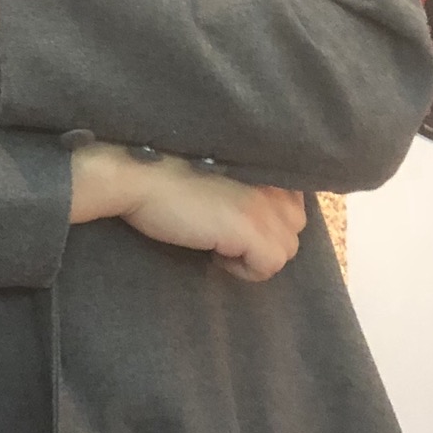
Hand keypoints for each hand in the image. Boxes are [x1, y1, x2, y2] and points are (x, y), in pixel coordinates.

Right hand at [70, 143, 305, 282]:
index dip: (266, 216)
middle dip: (265, 238)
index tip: (234, 218)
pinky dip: (243, 269)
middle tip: (226, 234)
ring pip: (285, 251)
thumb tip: (257, 218)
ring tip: (219, 243)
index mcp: (265, 164)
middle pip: (293, 228)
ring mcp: (265, 206)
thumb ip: (247, 185)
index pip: (294, 202)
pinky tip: (214, 252)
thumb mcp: (217, 175)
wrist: (137, 177)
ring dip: (254, 255)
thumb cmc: (164, 175)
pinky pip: (268, 266)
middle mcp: (273, 183)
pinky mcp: (251, 229)